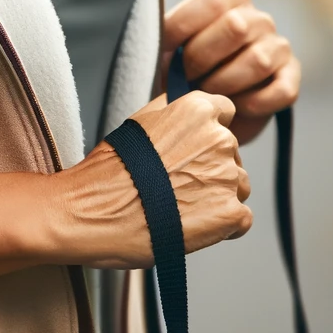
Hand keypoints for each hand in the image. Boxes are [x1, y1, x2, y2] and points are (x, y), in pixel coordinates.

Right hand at [47, 89, 250, 268]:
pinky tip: (192, 226)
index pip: (226, 112)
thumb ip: (173, 108)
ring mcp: (226, 177)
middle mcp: (218, 138)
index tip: (194, 149)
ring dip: (218, 197)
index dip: (208, 133)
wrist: (91, 212)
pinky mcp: (229, 214)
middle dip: (212, 167)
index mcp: (197, 110)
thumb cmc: (108, 171)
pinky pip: (241, 220)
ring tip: (181, 208)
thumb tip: (188, 106)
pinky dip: (222, 227)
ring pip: (239, 187)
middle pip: (233, 153)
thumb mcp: (139, 119)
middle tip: (178, 185)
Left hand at [164, 0, 301, 145]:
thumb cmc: (182, 68)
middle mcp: (258, 17)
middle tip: (184, 77)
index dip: (184, 26)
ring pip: (258, 61)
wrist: (206, 107)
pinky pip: (282, 90)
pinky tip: (234, 107)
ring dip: (225, 84)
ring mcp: (278, 47)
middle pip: (235, 27)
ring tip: (206, 94)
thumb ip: (163, 32)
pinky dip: (254, 103)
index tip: (163, 50)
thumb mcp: (168, 45)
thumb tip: (150, 30)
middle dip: (201, 58)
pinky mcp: (291, 78)